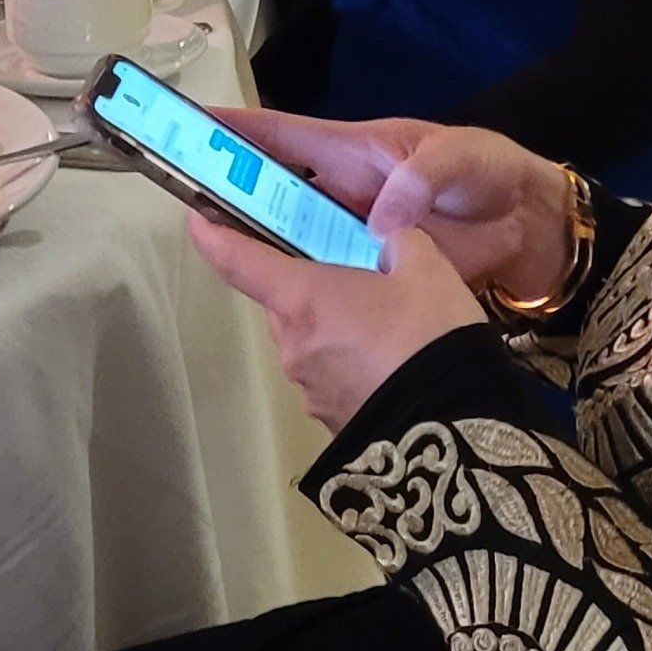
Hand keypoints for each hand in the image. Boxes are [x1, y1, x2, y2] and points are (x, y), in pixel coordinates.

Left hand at [188, 217, 484, 433]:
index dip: (215, 237)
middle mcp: (292, 344)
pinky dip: (352, 362)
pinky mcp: (331, 420)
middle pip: (285, 302)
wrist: (452, 430)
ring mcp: (309, 388)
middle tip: (356, 270)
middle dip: (312, 284)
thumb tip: (390, 246)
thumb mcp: (426, 268)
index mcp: (302, 298)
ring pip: (311, 340)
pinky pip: (333, 375)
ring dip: (336, 326)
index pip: (238, 261)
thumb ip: (399, 243)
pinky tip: (396, 361)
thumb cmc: (428, 335)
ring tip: (393, 323)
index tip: (198, 220)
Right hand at [207, 107, 576, 301]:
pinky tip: (274, 304)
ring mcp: (353, 234)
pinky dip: (299, 289)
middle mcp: (344, 191)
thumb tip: (383, 216)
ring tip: (214, 253)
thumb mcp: (464, 157)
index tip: (190, 125)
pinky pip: (324, 280)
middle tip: (185, 200)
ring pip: (291, 239)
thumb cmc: (494, 173)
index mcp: (357, 151)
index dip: (239, 130)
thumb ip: (424, 174)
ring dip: (259, 245)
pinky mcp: (370, 274)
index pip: (286, 135)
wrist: (532, 231)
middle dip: (229, 192)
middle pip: (274, 190)